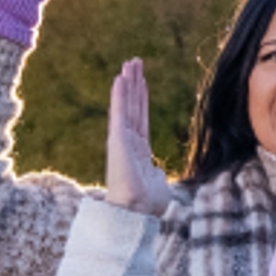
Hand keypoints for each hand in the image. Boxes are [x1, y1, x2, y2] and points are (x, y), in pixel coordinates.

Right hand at [102, 58, 168, 214]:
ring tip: (130, 63)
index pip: (140, 118)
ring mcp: (122, 140)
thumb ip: (156, 175)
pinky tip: (120, 79)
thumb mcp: (158, 185)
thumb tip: (158, 173)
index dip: (141, 98)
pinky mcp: (117, 141)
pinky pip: (119, 113)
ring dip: (128, 83)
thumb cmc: (148, 206)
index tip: (141, 80)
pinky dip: (119, 96)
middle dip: (134, 84)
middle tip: (134, 62)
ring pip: (126, 105)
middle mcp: (129, 142)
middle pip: (132, 106)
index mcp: (139, 151)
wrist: (137, 214)